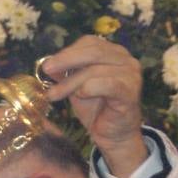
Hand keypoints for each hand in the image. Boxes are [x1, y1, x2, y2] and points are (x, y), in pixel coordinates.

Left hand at [39, 35, 146, 177]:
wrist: (113, 135)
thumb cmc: (96, 108)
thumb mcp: (76, 87)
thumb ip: (66, 73)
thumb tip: (48, 64)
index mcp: (114, 53)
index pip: (90, 43)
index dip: (67, 52)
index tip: (47, 65)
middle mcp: (126, 60)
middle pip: (93, 52)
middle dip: (66, 61)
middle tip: (46, 70)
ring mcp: (131, 75)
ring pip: (95, 70)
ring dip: (70, 82)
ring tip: (54, 95)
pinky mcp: (130, 91)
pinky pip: (107, 84)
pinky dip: (89, 88)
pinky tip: (79, 96)